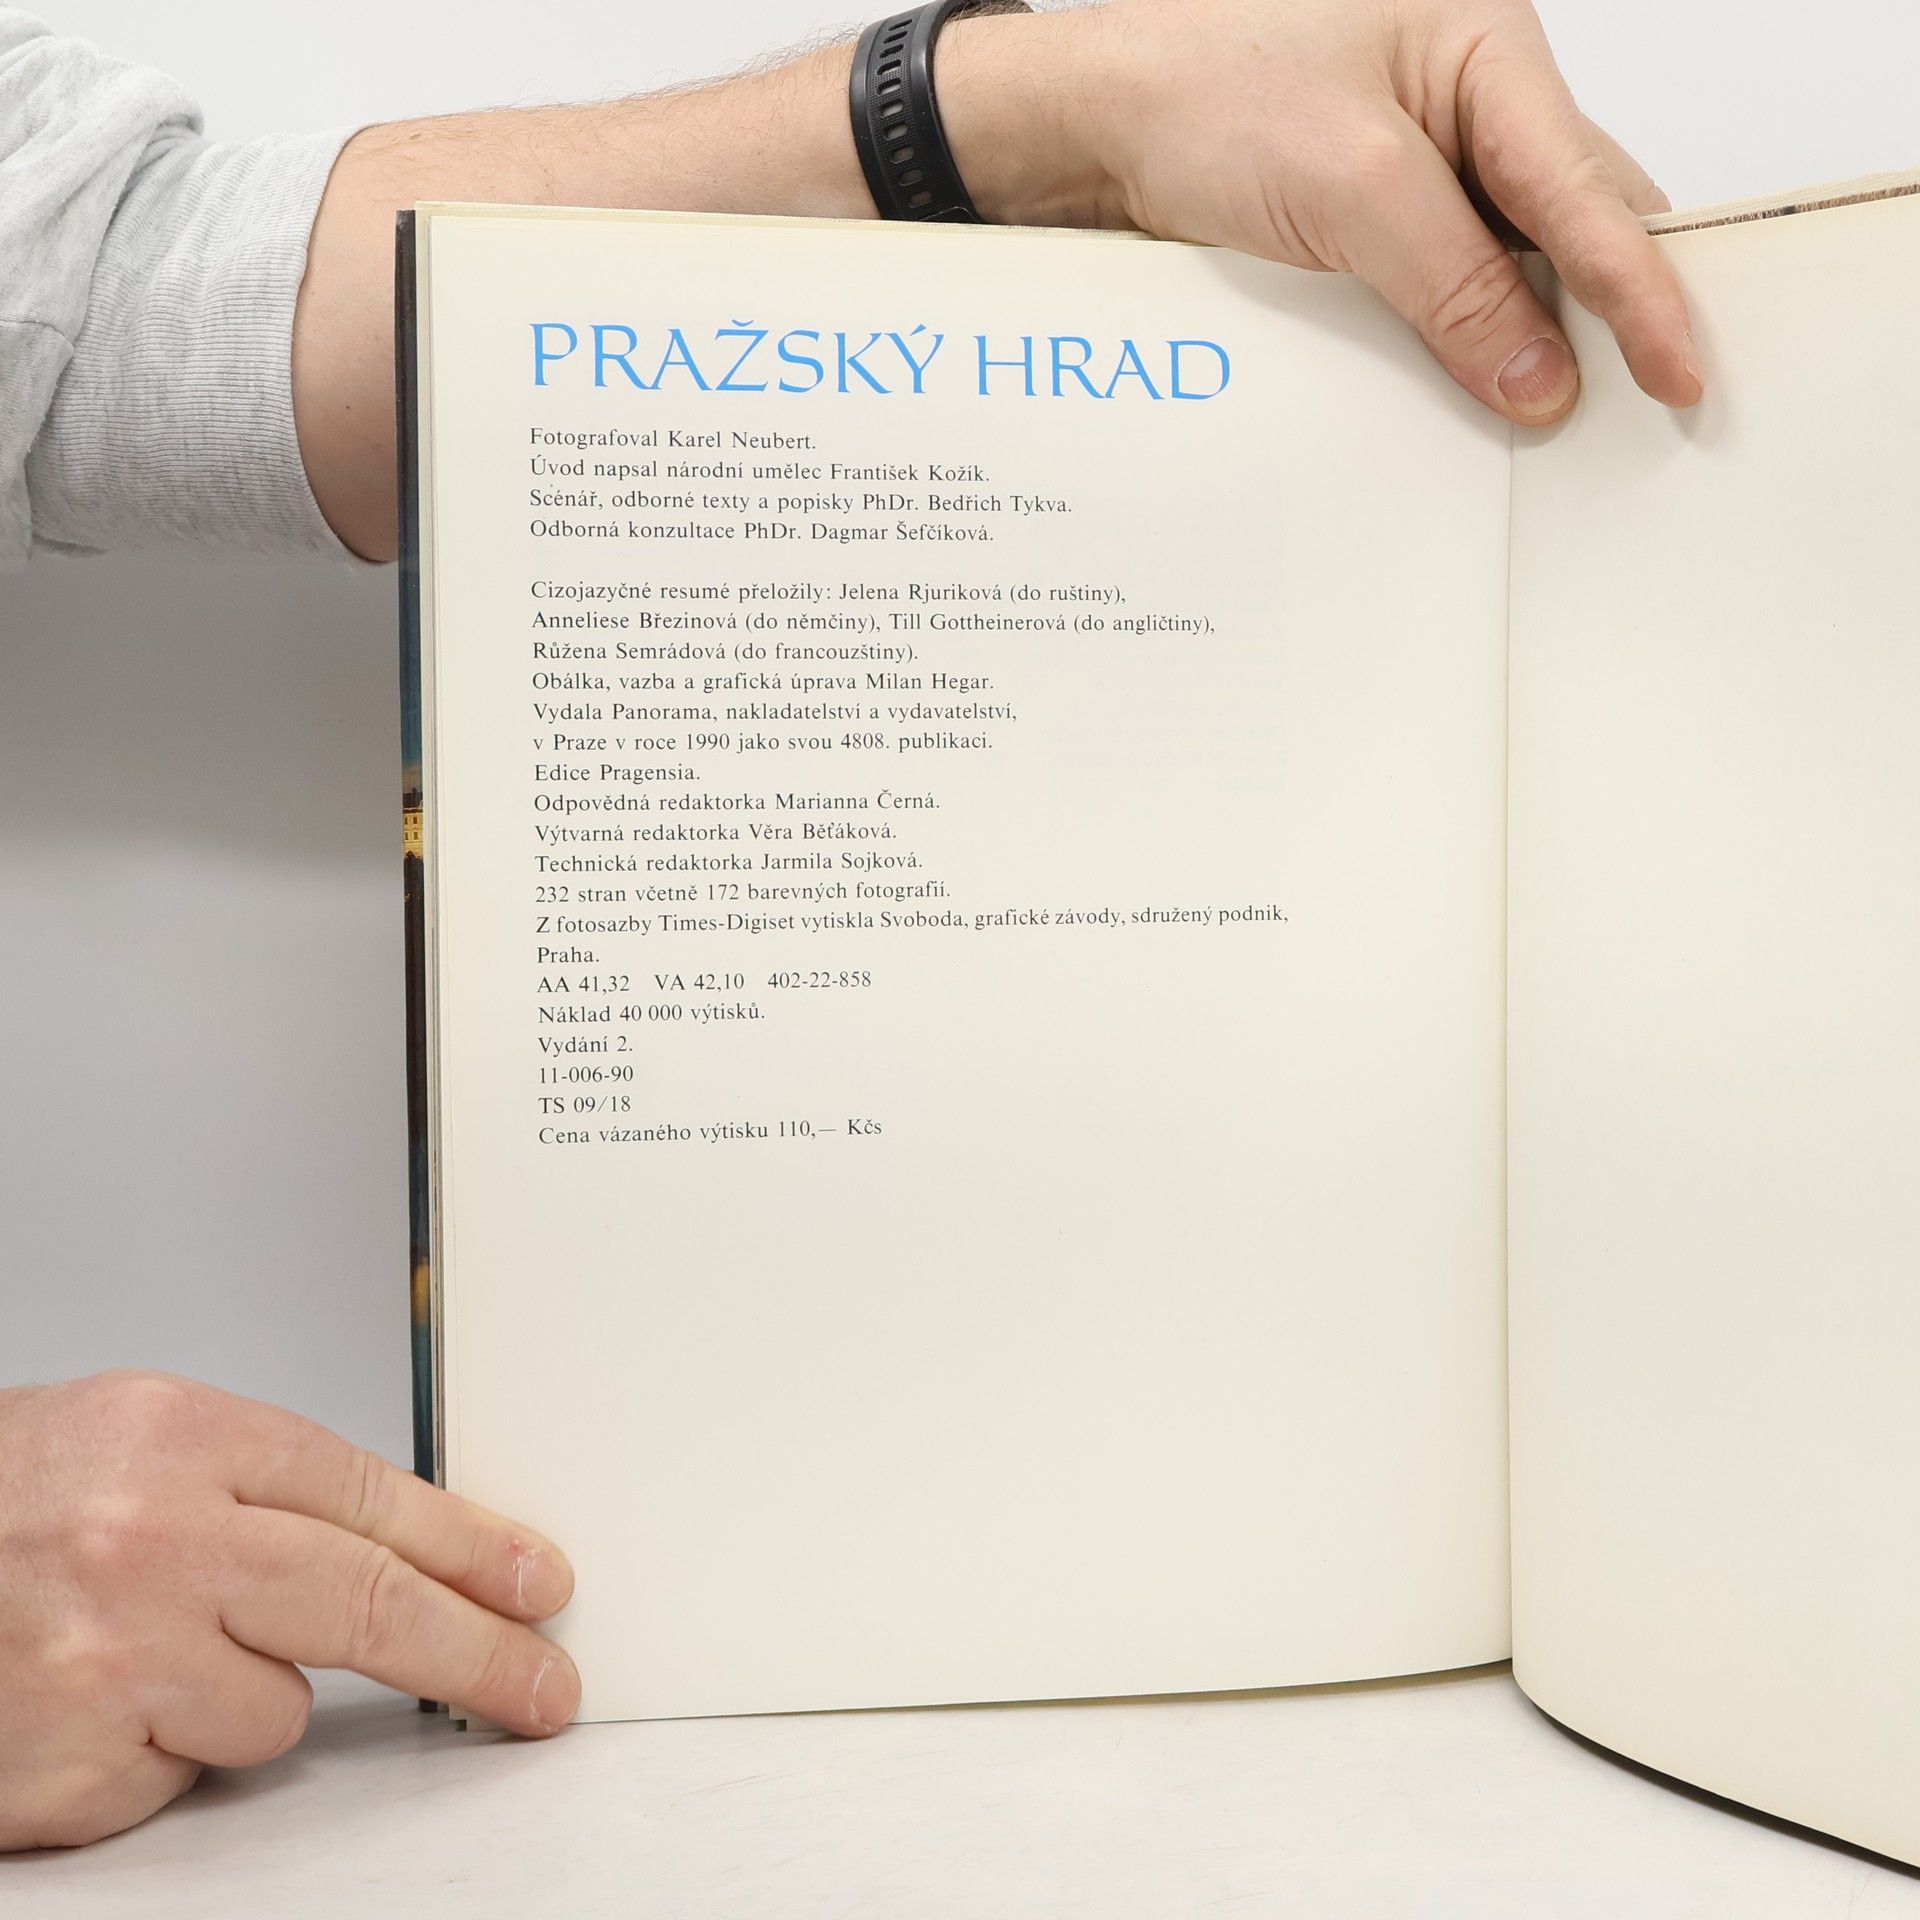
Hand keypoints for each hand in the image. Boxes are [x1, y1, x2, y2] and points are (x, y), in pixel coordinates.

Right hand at [0, 1371, 579, 1849]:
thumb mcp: (130, 1440)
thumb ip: (259, 1486)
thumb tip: (406, 1547)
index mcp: (179, 1435)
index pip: (376, 1497)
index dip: (476, 1547)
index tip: (540, 1583)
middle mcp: (154, 1540)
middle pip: (370, 1605)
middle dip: (479, 1651)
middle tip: (543, 1683)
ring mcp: (116, 1659)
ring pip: (278, 1708)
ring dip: (245, 1694)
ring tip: (145, 1648)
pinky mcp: (78, 1767)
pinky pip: (186, 1771)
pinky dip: (161, 1748)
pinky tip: (93, 1702)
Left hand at [945, 0, 1698, 424]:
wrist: (1089, 127)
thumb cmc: (1200, 94)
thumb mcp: (1350, 188)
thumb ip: (1455, 285)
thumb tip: (1538, 379)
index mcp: (1486, 54)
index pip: (1590, 191)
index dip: (1644, 290)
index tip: (1681, 372)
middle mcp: (1466, 105)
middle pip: (1572, 222)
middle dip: (1612, 312)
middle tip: (1655, 405)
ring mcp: (1419, 168)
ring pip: (1510, 266)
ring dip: (1529, 342)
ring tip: (1573, 424)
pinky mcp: (1371, 225)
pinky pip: (1444, 292)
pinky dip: (1462, 347)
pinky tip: (1475, 400)